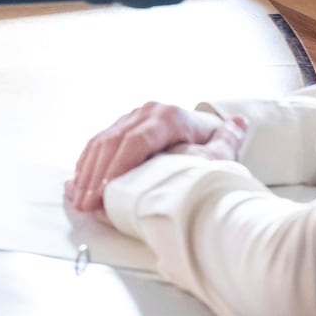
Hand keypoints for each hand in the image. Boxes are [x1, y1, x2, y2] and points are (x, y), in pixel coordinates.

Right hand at [65, 102, 249, 213]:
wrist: (202, 134)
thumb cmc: (210, 148)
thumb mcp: (221, 149)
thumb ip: (228, 140)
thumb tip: (238, 124)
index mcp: (168, 116)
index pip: (136, 139)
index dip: (118, 166)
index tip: (105, 191)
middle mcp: (146, 112)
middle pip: (113, 142)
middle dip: (96, 175)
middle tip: (86, 203)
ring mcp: (131, 118)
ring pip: (101, 142)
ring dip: (87, 172)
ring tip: (79, 200)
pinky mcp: (122, 128)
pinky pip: (98, 144)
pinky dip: (86, 164)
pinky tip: (78, 183)